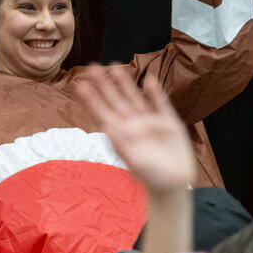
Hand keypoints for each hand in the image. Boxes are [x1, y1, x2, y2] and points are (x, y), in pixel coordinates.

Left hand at [76, 65, 194, 193]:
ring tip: (115, 67)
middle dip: (104, 84)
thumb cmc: (151, 177)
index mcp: (121, 135)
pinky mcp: (169, 124)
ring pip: (134, 98)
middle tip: (91, 67)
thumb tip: (110, 130)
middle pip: (115, 100)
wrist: (173, 185)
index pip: (102, 112)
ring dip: (125, 83)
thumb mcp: (136, 162)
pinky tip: (149, 79)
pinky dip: (155, 92)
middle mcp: (133, 126)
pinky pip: (160, 104)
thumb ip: (124, 146)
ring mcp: (150, 123)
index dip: (91, 98)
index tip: (79, 84)